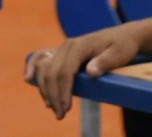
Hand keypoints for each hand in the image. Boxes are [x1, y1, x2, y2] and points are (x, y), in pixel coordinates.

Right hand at [24, 25, 142, 118]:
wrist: (123, 36)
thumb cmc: (123, 46)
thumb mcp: (119, 54)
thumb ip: (105, 62)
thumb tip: (90, 72)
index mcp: (80, 45)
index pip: (65, 70)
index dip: (63, 91)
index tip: (66, 108)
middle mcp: (67, 45)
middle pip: (52, 72)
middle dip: (53, 95)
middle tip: (60, 115)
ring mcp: (62, 47)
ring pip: (45, 68)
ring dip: (45, 88)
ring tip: (52, 107)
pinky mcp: (61, 51)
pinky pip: (41, 57)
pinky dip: (32, 66)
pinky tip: (28, 78)